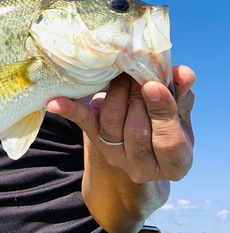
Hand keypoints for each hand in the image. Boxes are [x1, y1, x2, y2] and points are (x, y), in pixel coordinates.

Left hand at [47, 65, 194, 182]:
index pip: (168, 141)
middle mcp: (141, 166)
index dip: (161, 112)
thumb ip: (181, 96)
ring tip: (123, 72)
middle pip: (136, 130)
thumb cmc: (165, 125)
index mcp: (173, 163)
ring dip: (116, 92)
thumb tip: (182, 73)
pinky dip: (68, 109)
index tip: (152, 85)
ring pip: (111, 123)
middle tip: (137, 69)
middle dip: (136, 95)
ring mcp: (115, 154)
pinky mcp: (94, 138)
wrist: (139, 145)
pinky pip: (81, 122)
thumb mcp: (180, 116)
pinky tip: (55, 102)